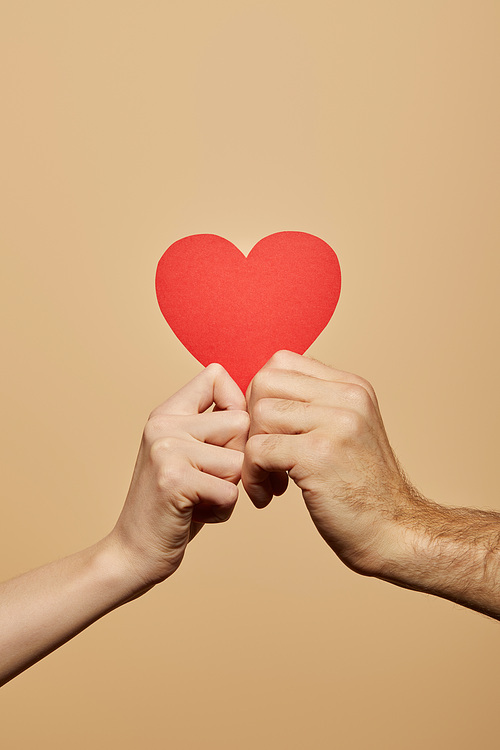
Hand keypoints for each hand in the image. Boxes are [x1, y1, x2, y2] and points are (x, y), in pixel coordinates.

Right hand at [110, 364, 248, 587]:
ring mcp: (166, 449)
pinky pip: (231, 491)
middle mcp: (163, 424)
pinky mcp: (174, 479)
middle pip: (240, 422)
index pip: (215, 375)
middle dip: (238, 458)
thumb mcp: (188, 454)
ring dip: (230, 489)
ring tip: (200, 498)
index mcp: (167, 412)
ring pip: (240, 460)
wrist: (132, 552)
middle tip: (209, 481)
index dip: (236, 404)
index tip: (227, 439)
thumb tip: (262, 404)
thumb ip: (213, 427)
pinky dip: (222, 511)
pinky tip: (195, 515)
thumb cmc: (175, 505)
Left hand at [242, 351, 416, 575]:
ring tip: (268, 480)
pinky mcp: (319, 454)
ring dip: (250, 453)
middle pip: (264, 382)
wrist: (394, 533)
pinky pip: (258, 449)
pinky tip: (268, 495)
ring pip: (259, 414)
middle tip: (261, 455)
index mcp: (351, 387)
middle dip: (250, 421)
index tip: (267, 432)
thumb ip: (314, 406)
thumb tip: (260, 392)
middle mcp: (347, 397)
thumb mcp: (346, 432)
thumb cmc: (360, 490)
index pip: (281, 362)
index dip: (260, 396)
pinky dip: (252, 476)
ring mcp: (336, 423)